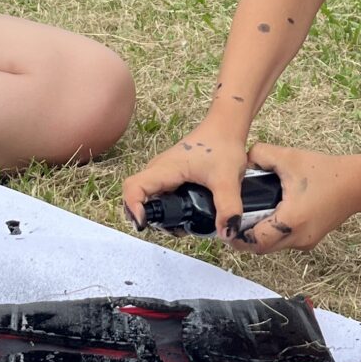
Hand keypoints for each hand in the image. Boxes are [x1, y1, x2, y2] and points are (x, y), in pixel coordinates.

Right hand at [122, 116, 251, 241]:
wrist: (226, 128)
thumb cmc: (223, 146)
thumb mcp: (228, 179)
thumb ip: (228, 206)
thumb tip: (226, 233)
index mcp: (165, 169)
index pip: (133, 187)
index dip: (132, 207)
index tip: (145, 224)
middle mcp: (158, 170)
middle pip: (137, 196)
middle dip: (149, 218)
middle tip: (174, 230)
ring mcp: (163, 173)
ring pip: (148, 197)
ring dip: (158, 215)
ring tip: (182, 226)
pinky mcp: (170, 176)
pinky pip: (158, 194)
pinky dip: (166, 208)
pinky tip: (185, 216)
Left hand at [228, 142, 360, 253]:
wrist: (357, 183)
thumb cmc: (324, 171)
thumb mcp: (288, 156)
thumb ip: (260, 155)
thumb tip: (242, 161)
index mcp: (290, 221)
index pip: (255, 241)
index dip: (237, 236)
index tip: (225, 225)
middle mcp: (298, 238)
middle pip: (260, 248)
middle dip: (243, 238)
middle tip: (231, 221)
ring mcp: (306, 242)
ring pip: (272, 247)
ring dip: (257, 237)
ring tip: (246, 216)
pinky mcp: (310, 239)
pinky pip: (284, 242)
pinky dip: (272, 234)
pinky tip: (266, 216)